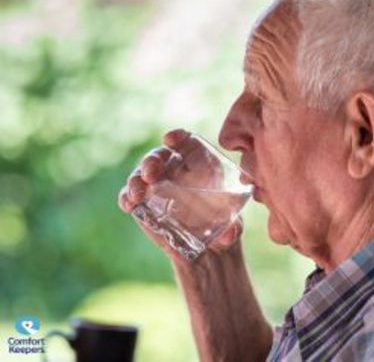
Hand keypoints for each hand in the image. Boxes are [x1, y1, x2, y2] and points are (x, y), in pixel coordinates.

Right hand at [118, 129, 242, 260]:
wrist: (207, 248)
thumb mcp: (233, 227)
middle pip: (160, 156)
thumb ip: (233, 228)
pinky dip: (127, 197)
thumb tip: (230, 234)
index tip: (171, 139)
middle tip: (150, 174)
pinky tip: (129, 204)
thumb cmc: (223, 226)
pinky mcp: (143, 203)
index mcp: (200, 164)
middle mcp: (176, 169)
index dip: (179, 137)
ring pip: (141, 173)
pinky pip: (130, 195)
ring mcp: (157, 185)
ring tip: (137, 194)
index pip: (187, 142)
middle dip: (152, 161)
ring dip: (136, 180)